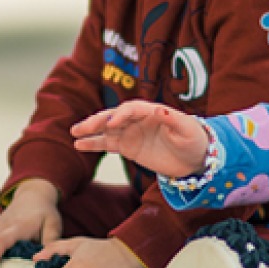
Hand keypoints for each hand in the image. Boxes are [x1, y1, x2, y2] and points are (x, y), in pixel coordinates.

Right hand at [71, 100, 208, 178]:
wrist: (194, 158)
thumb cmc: (193, 139)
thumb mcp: (187, 129)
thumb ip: (172, 119)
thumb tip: (159, 109)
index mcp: (151, 111)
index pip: (131, 109)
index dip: (121, 115)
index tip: (111, 125)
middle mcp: (138, 119)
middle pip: (114, 116)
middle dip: (98, 121)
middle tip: (83, 127)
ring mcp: (131, 132)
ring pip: (106, 130)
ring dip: (91, 131)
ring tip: (74, 133)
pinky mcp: (128, 147)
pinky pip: (108, 144)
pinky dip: (94, 144)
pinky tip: (79, 144)